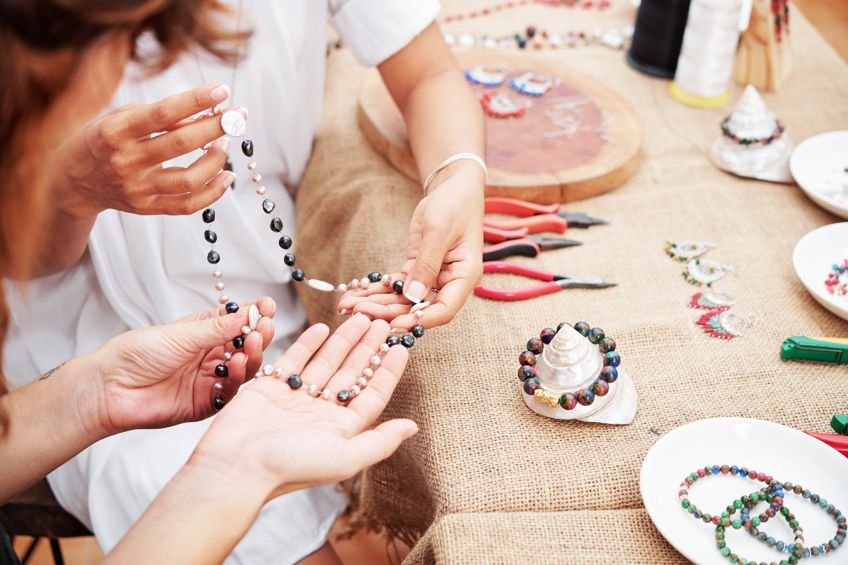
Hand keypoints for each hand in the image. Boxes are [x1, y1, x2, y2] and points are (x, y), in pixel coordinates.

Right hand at [54, 83, 239, 218]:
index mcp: (116, 131)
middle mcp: (126, 161)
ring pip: (189, 178)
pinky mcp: (147, 207)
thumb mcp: (121, 117)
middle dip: (216, 126)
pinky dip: (213, 192)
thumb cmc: (102, 141)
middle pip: (182, 143)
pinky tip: (226, 175)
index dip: (196, 100)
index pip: (163, 113)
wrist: (73, 181)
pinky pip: (187, 205)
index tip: (221, 91)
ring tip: (226, 143)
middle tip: (237, 116)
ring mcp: (137, 188)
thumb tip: (203, 114)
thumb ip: (160, 116)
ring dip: (216, 159)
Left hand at [90, 298, 275, 434]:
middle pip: (246, 346)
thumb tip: (249, 312)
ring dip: (253, 356)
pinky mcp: (206, 403)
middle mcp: (211, 355)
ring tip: (253, 345)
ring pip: (244, 369)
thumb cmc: (138, 353)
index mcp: (205, 332)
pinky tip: (238, 366)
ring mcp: (210, 379)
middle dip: (259, 335)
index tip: (268, 307)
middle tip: (265, 327)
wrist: (110, 387)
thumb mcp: (182, 334)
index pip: (238, 322)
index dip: (254, 315)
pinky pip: (230, 393)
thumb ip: (218, 328)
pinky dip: (238, 380)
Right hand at [188, 314, 416, 498]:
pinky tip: (322, 327)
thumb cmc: (289, 468)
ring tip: (360, 319)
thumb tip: (413, 428)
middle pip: (351, 374)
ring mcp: (295, 399)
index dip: (387, 372)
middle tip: (382, 323)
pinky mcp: (269, 388)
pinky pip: (294, 360)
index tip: (401, 348)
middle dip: (368, 349)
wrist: (235, 467)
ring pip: (325, 363)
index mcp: (340, 430)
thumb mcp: (345, 458)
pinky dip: (308, 344)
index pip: (372, 395)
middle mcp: (320, 414)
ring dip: (343, 341)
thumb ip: (380, 441)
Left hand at [337, 165, 483, 328]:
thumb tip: (413, 299)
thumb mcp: (438, 231)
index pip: (444, 310)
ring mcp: (433, 278)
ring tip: (347, 306)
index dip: (420, 320)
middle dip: (387, 312)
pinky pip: (397, 285)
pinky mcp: (417, 270)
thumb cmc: (454, 205)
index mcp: (464, 277)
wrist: (453, 188)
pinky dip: (378, 289)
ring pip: (403, 299)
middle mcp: (450, 283)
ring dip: (377, 303)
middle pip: (418, 308)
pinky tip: (356, 293)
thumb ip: (427, 265)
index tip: (394, 324)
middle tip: (358, 314)